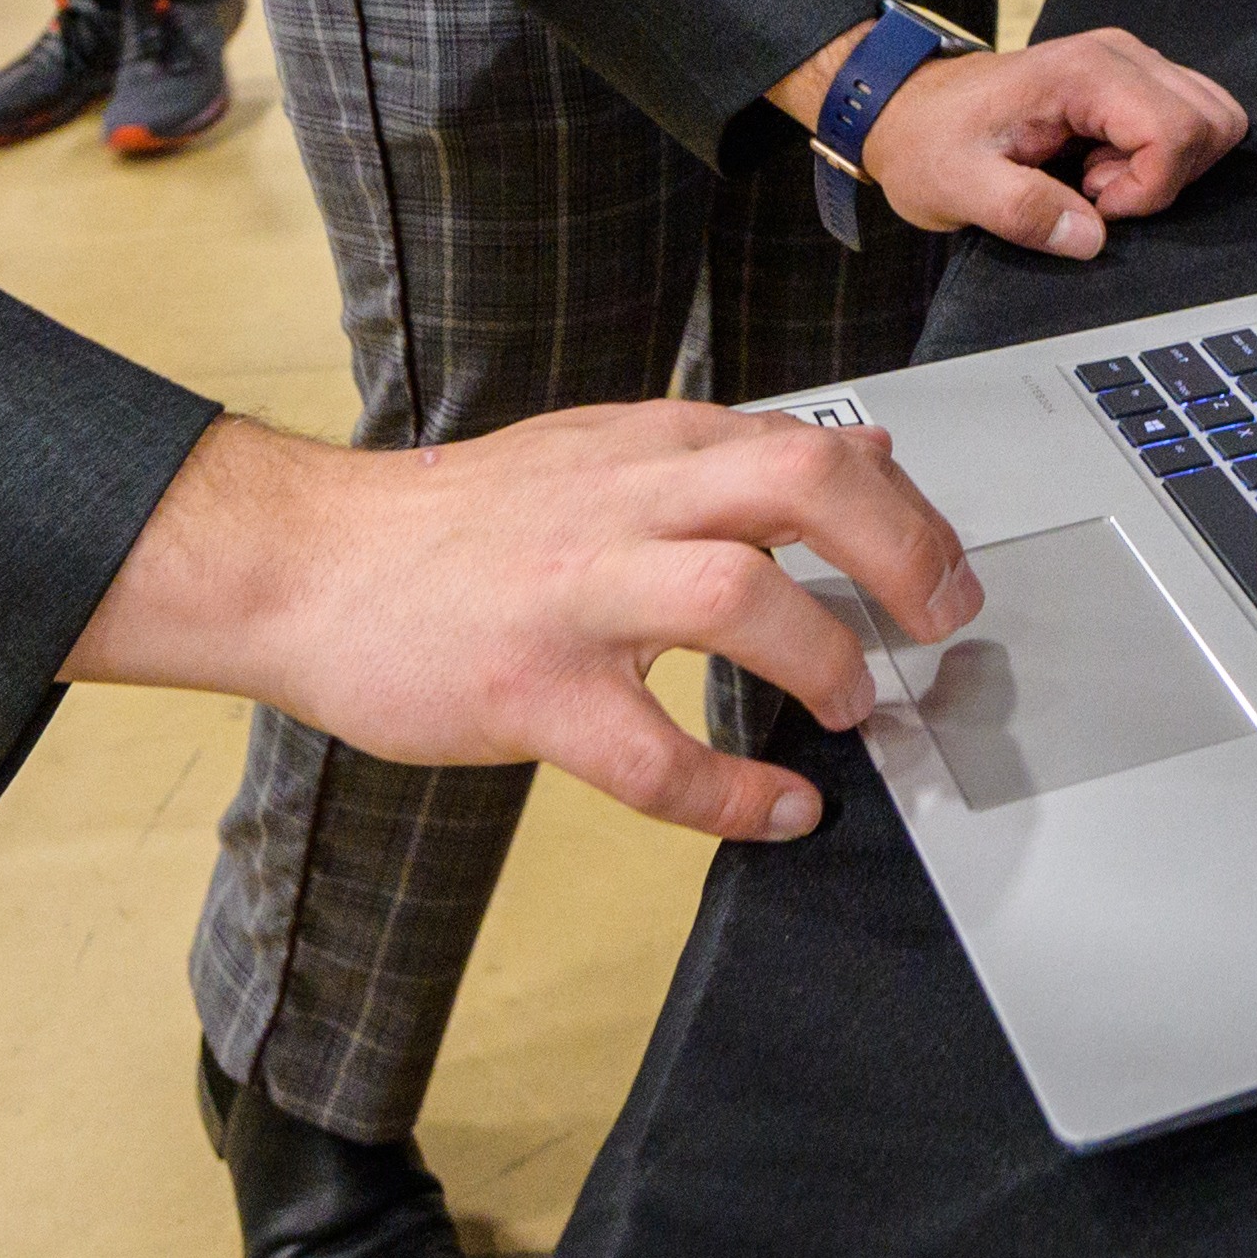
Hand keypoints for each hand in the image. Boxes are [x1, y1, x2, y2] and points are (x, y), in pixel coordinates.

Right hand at [61, 406, 976, 840]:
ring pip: (740, 594)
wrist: (305, 563)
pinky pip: (651, 752)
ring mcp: (573, 593)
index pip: (814, 446)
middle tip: (944, 621)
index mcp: (650, 445)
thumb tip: (870, 456)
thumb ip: (726, 458)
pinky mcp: (525, 689)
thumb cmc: (456, 523)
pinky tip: (777, 812)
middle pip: (803, 484)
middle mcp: (623, 501)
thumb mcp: (604, 452)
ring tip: (855, 705)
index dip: (910, 511)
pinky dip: (733, 794)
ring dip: (825, 656)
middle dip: (904, 553)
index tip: (951, 571)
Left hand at [847, 23, 1245, 261]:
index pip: (1178, 129)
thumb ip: (1024, 213)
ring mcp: (1130, 62)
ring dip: (1167, 167)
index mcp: (1085, 73)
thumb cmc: (927, 142)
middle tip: (1095, 191)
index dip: (1150, 187)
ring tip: (1095, 179)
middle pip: (1210, 121)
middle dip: (1166, 177)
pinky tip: (1100, 167)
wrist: (905, 107)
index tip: (1094, 202)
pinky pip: (1188, 118)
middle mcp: (1121, 54)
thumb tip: (1093, 238)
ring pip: (1211, 118)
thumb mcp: (958, 188)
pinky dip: (1161, 157)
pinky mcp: (1130, 80)